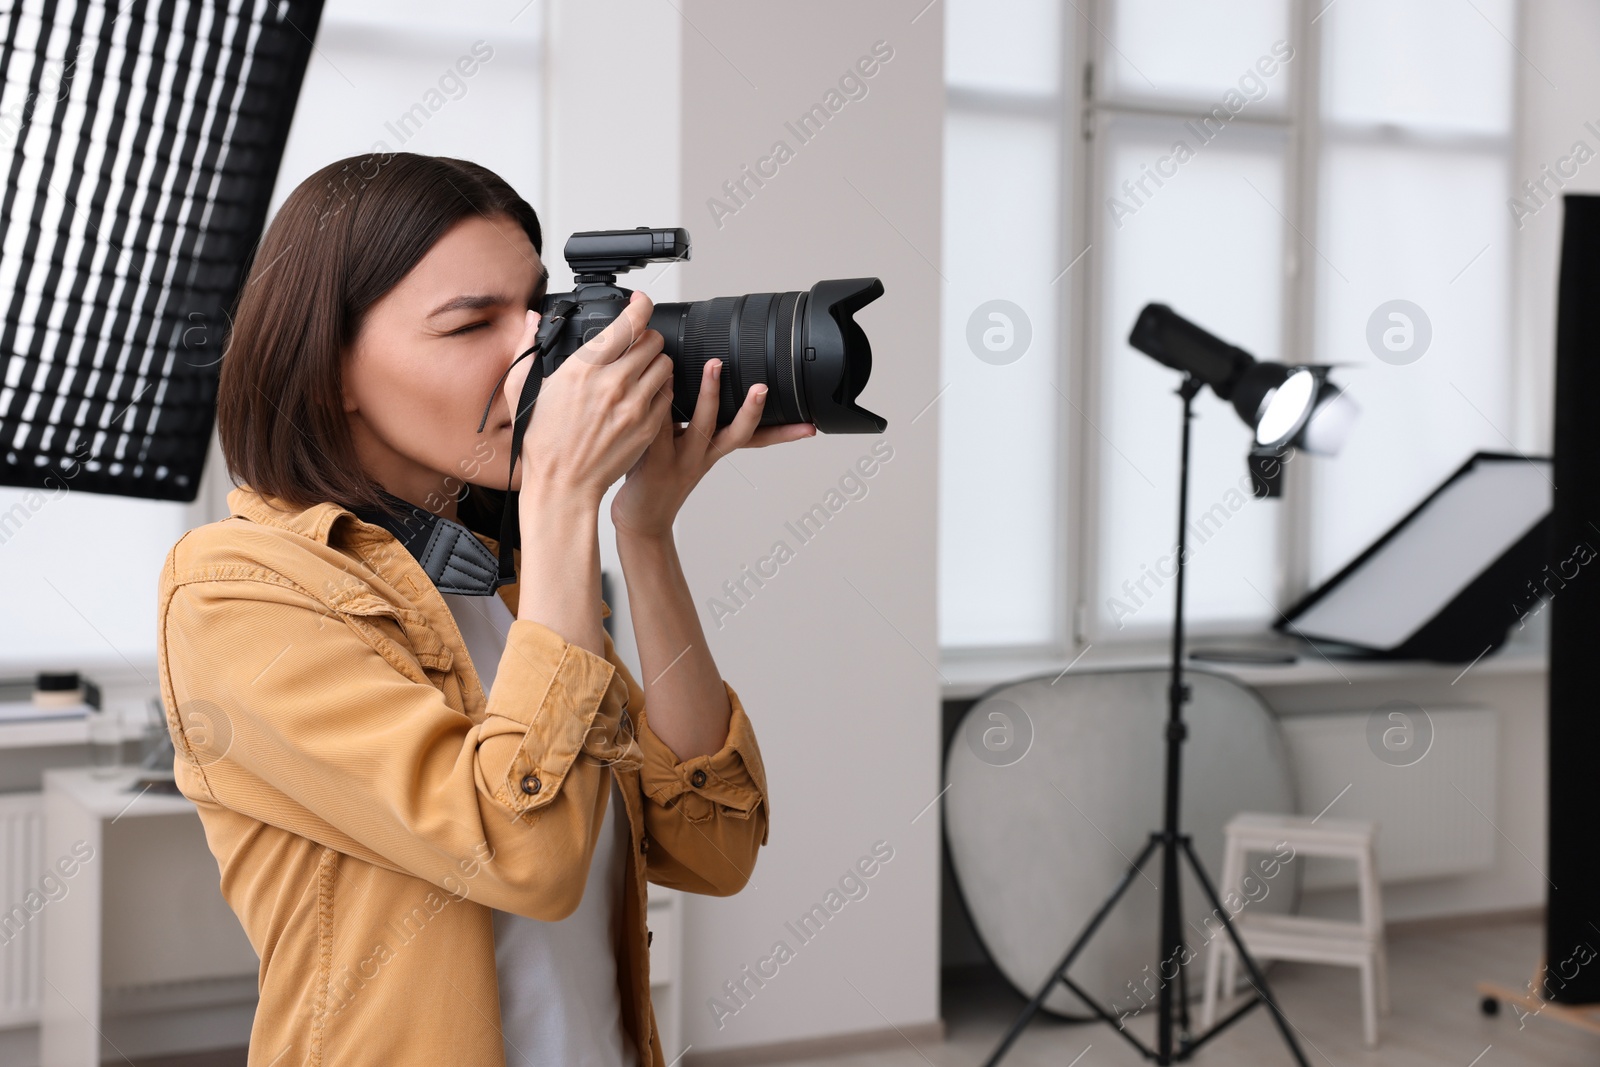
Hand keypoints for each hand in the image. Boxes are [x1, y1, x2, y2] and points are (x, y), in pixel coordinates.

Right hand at [503, 292, 674, 508]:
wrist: (563, 485)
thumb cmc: (542, 442)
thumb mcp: (523, 391)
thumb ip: (528, 348)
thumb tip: (533, 320)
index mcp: (584, 368)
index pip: (629, 322)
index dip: (641, 305)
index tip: (641, 302)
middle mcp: (614, 383)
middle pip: (653, 340)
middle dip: (645, 337)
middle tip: (636, 345)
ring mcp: (635, 405)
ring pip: (666, 364)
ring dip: (656, 362)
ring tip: (641, 371)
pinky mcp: (649, 426)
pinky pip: (668, 394)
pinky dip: (660, 389)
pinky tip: (643, 395)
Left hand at [610, 356, 816, 539]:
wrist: (640, 520)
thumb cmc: (657, 481)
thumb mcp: (681, 450)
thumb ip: (688, 422)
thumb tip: (693, 384)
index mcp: (713, 451)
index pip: (756, 440)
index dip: (784, 433)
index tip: (809, 426)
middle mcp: (703, 456)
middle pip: (737, 433)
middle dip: (752, 409)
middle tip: (763, 387)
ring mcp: (681, 460)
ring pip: (701, 426)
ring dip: (710, 394)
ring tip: (716, 365)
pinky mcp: (655, 463)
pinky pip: (661, 428)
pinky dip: (664, 403)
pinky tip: (666, 381)